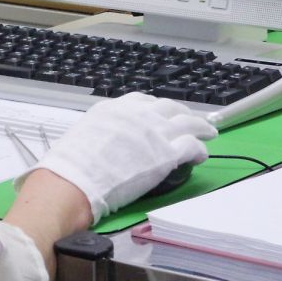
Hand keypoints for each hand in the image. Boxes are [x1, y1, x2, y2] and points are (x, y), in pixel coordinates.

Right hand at [21, 93, 217, 223]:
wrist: (76, 179)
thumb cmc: (73, 164)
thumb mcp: (86, 133)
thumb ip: (104, 130)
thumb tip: (109, 140)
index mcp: (114, 108)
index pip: (143, 101)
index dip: (157, 108)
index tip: (163, 113)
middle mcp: (137, 115)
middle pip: (169, 107)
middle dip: (183, 113)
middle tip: (192, 119)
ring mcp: (155, 133)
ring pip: (187, 122)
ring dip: (200, 126)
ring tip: (208, 132)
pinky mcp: (167, 154)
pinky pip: (192, 146)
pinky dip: (200, 148)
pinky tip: (202, 154)